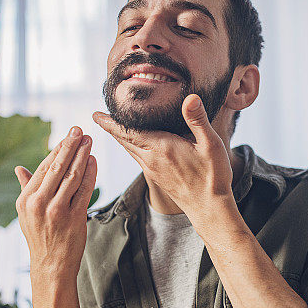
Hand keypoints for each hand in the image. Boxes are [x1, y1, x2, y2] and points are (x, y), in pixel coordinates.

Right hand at [14, 126, 97, 283]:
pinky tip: (94, 162)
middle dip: (70, 146)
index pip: (42, 167)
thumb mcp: (26, 213)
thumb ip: (26, 188)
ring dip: (82, 156)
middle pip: (57, 167)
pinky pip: (84, 190)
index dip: (57, 150)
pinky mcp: (74, 218)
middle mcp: (39, 203)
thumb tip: (18, 169)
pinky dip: (90, 174)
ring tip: (89, 142)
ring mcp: (56, 210)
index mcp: (25, 199)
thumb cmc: (40, 237)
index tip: (67, 136)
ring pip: (72, 176)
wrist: (50, 266)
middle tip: (79, 130)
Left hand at [92, 94, 232, 219]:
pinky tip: (133, 145)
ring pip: (129, 150)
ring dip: (119, 138)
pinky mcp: (157, 178)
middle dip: (111, 128)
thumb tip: (190, 98)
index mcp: (161, 147)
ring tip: (111, 127)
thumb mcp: (210, 145)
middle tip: (97, 117)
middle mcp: (151, 159)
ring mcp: (152, 170)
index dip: (111, 122)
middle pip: (124, 141)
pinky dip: (129, 148)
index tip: (95, 114)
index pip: (129, 131)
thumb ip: (198, 120)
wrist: (209, 209)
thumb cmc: (212, 177)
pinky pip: (137, 158)